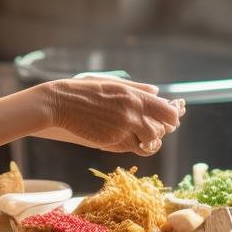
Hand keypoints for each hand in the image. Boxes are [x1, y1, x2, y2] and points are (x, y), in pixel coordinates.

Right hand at [42, 77, 184, 157]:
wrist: (60, 103)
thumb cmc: (85, 89)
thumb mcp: (113, 83)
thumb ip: (137, 88)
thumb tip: (157, 92)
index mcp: (135, 97)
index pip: (169, 113)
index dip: (171, 117)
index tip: (167, 118)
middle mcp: (133, 114)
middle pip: (162, 130)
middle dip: (159, 129)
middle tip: (151, 126)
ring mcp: (123, 130)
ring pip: (150, 142)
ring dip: (148, 139)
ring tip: (139, 134)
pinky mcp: (112, 142)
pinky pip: (133, 148)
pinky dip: (134, 145)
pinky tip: (127, 139)